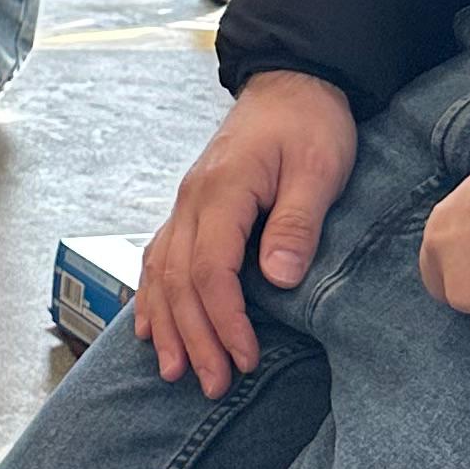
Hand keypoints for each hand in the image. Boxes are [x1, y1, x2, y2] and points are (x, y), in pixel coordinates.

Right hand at [134, 73, 357, 397]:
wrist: (292, 82)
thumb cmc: (310, 123)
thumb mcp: (319, 167)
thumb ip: (297, 222)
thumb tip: (278, 277)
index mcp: (222, 191)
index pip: (210, 269)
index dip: (224, 320)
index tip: (244, 357)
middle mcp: (191, 200)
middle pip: (179, 280)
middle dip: (194, 338)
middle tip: (213, 385)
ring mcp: (185, 204)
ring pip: (160, 273)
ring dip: (166, 325)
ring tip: (174, 371)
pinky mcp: (190, 208)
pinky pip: (158, 257)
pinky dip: (151, 296)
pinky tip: (149, 327)